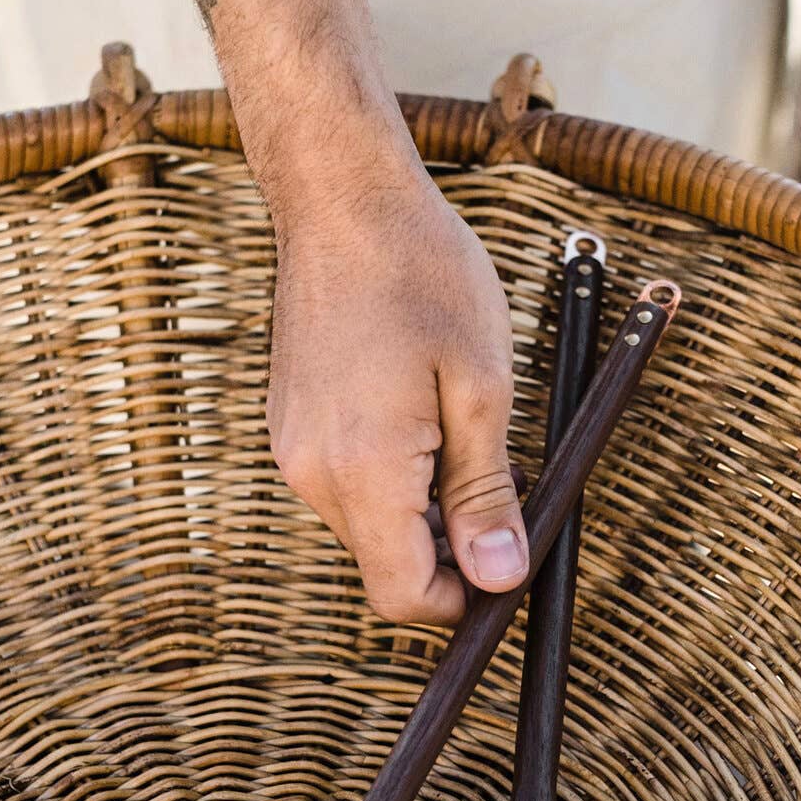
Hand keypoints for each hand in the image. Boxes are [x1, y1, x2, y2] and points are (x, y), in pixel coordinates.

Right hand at [266, 157, 526, 625]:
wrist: (342, 201)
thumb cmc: (422, 275)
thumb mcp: (482, 388)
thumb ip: (487, 494)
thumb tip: (500, 578)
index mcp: (363, 470)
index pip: (404, 595)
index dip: (465, 599)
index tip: (509, 561)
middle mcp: (312, 474)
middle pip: (388, 564)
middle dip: (452, 547)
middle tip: (507, 478)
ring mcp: (294, 452)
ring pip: (372, 525)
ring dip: (425, 506)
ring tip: (466, 428)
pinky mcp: (291, 428)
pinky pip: (350, 484)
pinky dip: (395, 474)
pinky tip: (424, 410)